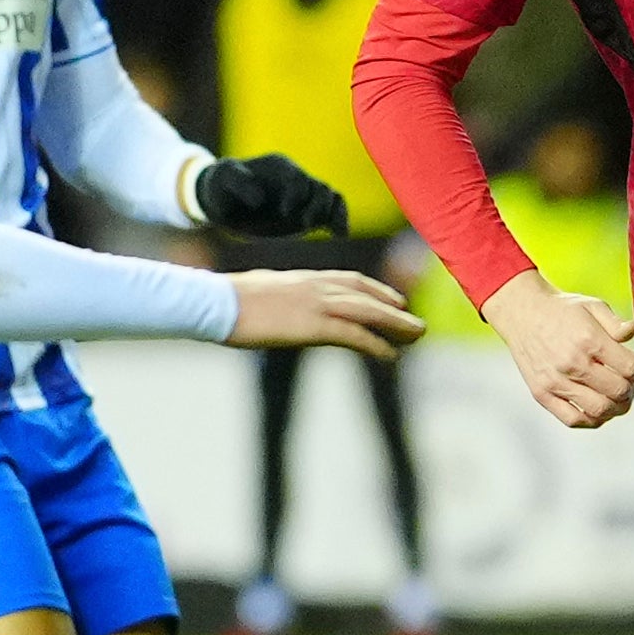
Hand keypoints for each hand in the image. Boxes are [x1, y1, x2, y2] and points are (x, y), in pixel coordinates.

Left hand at [193, 154, 346, 237]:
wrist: (223, 201)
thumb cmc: (221, 185)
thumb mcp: (222, 178)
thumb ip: (238, 181)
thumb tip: (259, 199)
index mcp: (279, 167)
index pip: (297, 177)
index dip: (296, 194)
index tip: (284, 212)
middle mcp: (296, 180)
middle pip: (320, 188)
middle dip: (318, 206)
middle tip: (306, 224)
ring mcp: (303, 198)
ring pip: (331, 199)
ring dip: (335, 214)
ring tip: (336, 232)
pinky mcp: (305, 215)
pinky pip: (330, 214)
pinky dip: (338, 222)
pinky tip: (340, 235)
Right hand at [226, 268, 423, 357]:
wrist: (216, 303)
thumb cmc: (227, 301)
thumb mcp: (259, 291)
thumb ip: (278, 296)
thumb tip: (278, 307)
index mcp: (303, 277)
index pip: (349, 279)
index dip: (376, 289)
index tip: (394, 299)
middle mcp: (316, 286)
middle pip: (366, 294)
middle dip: (394, 307)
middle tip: (415, 323)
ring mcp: (317, 305)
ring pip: (369, 312)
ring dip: (396, 324)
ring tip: (417, 336)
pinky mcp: (314, 326)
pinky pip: (355, 336)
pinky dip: (376, 345)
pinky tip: (390, 357)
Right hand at [481, 269, 633, 427]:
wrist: (522, 313)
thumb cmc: (559, 310)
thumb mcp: (592, 306)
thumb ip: (616, 323)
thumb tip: (632, 334)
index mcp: (588, 340)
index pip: (629, 367)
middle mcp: (573, 363)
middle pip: (618, 390)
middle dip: (632, 388)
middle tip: (631, 382)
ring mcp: (556, 382)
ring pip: (600, 409)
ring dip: (617, 407)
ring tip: (619, 397)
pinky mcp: (542, 394)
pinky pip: (573, 419)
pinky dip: (592, 420)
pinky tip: (599, 410)